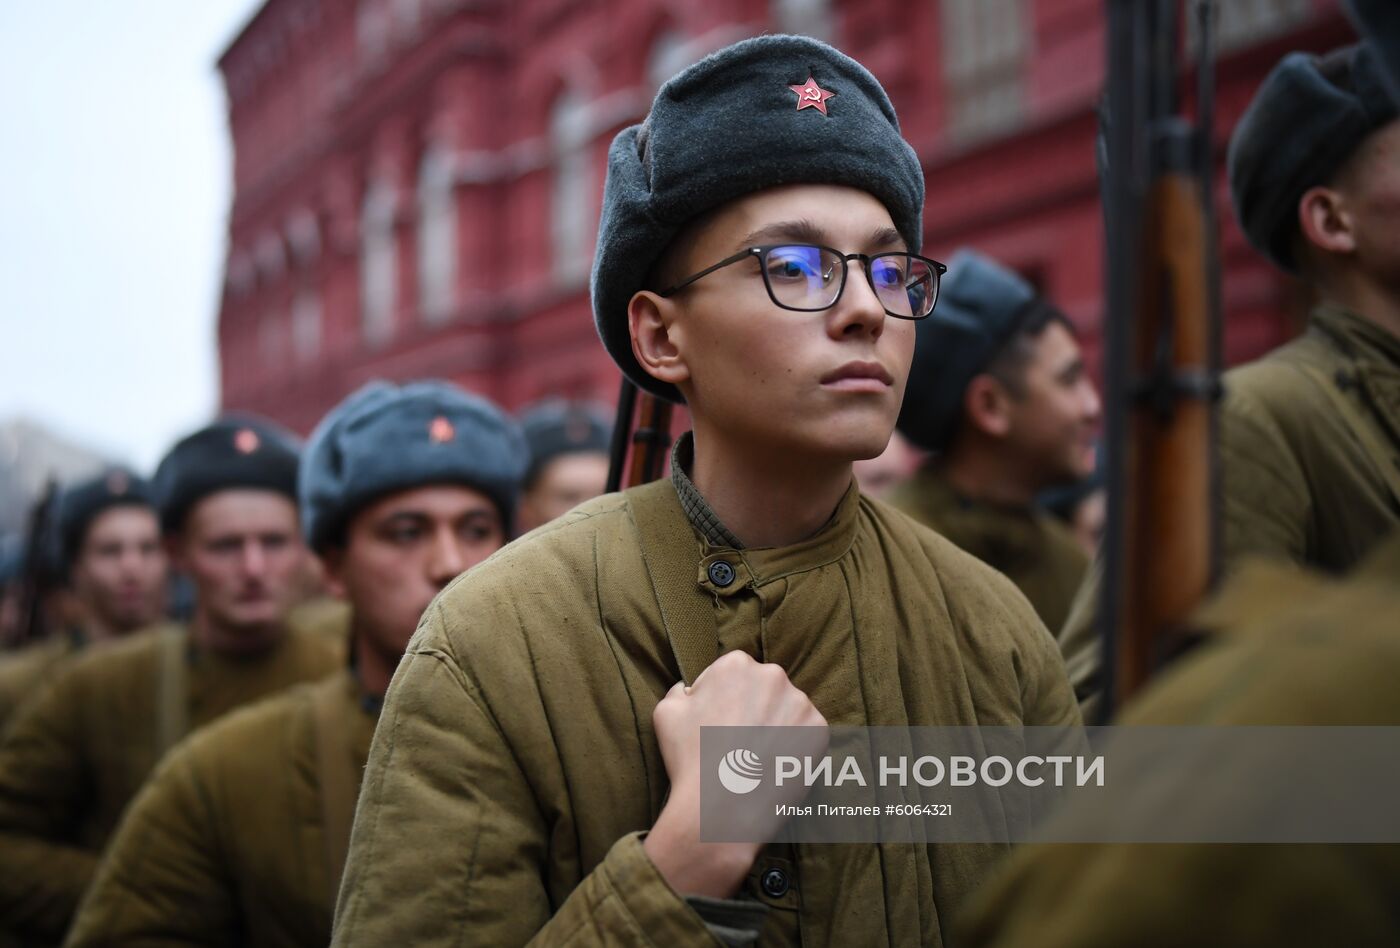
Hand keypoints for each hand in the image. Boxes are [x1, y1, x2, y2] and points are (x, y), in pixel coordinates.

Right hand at [643, 650, 826, 897]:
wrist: (721, 807)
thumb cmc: (690, 758)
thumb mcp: (667, 711)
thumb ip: (681, 690)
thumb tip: (689, 689)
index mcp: (736, 664)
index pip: (734, 673)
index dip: (724, 698)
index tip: (719, 721)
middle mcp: (773, 675)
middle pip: (764, 687)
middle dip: (754, 706)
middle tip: (740, 740)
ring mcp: (800, 702)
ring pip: (787, 708)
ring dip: (776, 724)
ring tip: (757, 755)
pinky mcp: (819, 730)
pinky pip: (806, 732)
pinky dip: (795, 744)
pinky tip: (774, 762)